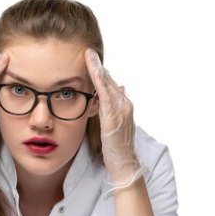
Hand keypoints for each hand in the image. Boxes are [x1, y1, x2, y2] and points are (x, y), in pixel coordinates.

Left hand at [85, 49, 143, 192]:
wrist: (125, 165)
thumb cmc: (117, 148)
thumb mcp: (113, 125)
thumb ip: (113, 108)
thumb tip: (118, 89)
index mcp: (123, 106)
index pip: (110, 84)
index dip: (101, 71)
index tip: (91, 58)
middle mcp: (125, 105)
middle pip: (110, 81)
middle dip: (98, 66)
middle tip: (88, 51)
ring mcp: (121, 111)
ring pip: (108, 85)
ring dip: (98, 70)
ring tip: (89, 55)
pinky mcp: (114, 119)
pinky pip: (106, 97)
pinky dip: (100, 84)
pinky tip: (94, 74)